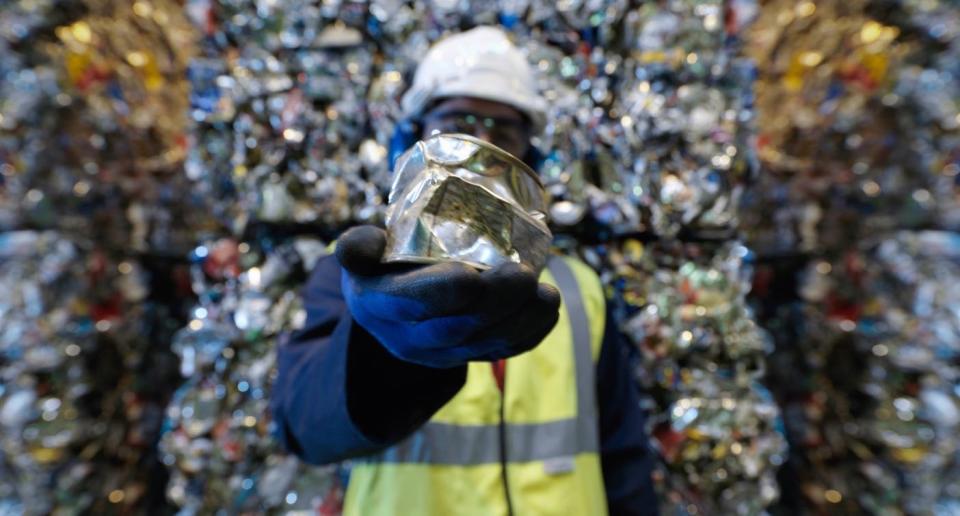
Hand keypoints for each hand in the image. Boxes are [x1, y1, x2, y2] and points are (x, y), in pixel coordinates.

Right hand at [336, 225, 560, 368]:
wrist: (389, 306)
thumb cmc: (380, 264)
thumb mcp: (361, 252)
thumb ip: (359, 244)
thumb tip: (359, 247)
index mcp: (378, 306)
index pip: (411, 303)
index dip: (441, 292)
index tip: (471, 274)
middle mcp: (407, 338)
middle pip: (456, 328)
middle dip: (495, 303)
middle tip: (525, 274)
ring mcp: (439, 353)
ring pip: (484, 344)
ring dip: (521, 321)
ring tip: (547, 295)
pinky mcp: (465, 356)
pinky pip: (500, 352)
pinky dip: (530, 334)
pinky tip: (548, 310)